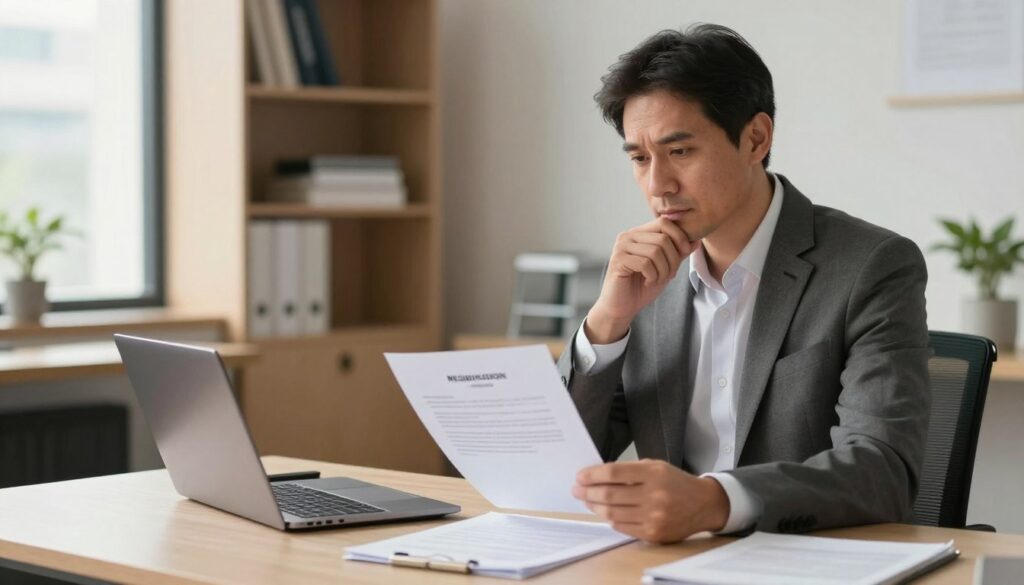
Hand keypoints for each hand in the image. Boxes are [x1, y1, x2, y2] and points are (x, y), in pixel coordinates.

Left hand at [572, 459, 728, 542]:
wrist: (704, 504)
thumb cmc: (675, 482)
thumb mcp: (656, 467)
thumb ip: (629, 471)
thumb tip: (597, 476)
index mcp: (654, 473)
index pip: (614, 473)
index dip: (593, 475)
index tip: (580, 476)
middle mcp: (654, 495)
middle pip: (610, 494)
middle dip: (588, 492)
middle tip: (577, 489)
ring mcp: (654, 517)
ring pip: (613, 513)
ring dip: (595, 506)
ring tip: (587, 500)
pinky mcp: (654, 533)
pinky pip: (622, 527)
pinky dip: (610, 519)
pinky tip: (605, 512)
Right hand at [586, 218, 695, 343]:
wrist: (621, 308)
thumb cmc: (641, 287)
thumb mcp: (665, 268)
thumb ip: (678, 254)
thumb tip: (696, 240)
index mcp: (638, 234)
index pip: (664, 223)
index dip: (679, 236)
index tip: (685, 252)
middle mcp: (628, 236)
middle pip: (663, 238)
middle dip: (673, 260)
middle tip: (669, 275)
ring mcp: (621, 247)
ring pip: (656, 251)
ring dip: (663, 270)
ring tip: (657, 280)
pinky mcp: (618, 260)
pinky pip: (645, 263)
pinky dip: (652, 276)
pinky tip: (647, 282)